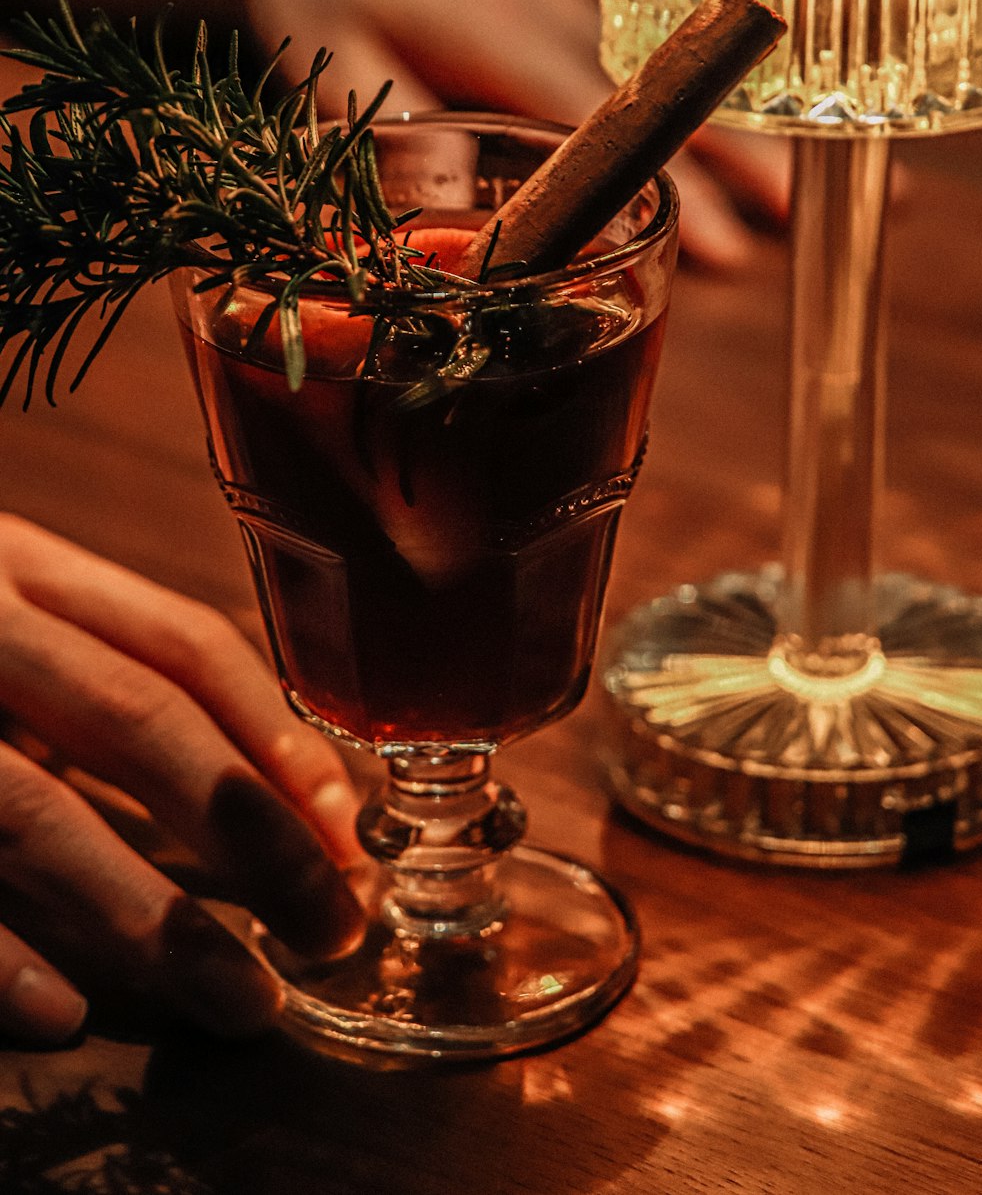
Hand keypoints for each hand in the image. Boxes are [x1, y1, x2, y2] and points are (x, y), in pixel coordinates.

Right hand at [0, 515, 362, 1044]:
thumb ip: (90, 669)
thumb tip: (259, 782)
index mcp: (12, 562)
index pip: (178, 640)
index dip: (275, 730)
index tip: (346, 824)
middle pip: (135, 718)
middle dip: (249, 831)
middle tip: (332, 929)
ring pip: (32, 811)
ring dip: (145, 918)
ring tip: (238, 1000)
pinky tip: (58, 1022)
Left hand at [243, 0, 789, 268]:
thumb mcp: (335, 58)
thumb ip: (399, 132)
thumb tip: (460, 216)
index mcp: (495, 30)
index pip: (598, 118)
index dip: (665, 181)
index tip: (730, 244)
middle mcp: (551, 15)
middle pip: (661, 96)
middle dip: (742, 158)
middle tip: (811, 220)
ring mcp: (569, 11)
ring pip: (666, 85)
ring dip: (740, 138)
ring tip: (809, 200)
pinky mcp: (570, 17)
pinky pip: (645, 75)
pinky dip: (700, 115)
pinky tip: (749, 159)